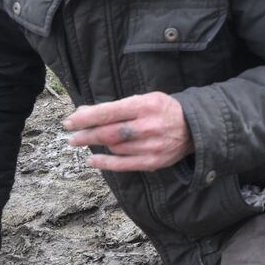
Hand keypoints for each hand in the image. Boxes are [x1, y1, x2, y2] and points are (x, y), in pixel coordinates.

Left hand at [64, 92, 191, 171]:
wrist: (195, 128)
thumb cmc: (164, 110)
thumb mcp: (144, 99)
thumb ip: (116, 107)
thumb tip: (83, 112)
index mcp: (145, 106)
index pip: (109, 112)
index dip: (86, 118)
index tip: (69, 122)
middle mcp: (148, 126)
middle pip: (109, 133)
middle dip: (86, 134)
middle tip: (71, 136)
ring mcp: (151, 146)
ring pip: (115, 148)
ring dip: (98, 145)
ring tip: (87, 141)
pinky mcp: (154, 162)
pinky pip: (124, 165)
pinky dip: (105, 163)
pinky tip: (92, 160)